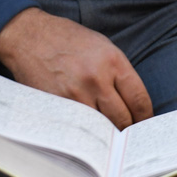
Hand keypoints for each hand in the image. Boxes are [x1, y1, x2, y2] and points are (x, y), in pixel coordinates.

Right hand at [0, 7, 153, 128]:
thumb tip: (133, 103)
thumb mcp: (102, 47)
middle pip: (123, 119)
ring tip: (110, 140)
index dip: (145, 118)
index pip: (139, 99)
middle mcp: (97, 78)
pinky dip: (85, 135)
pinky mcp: (57, 105)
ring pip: (101, 128)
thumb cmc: (68, 41)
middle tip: (128, 137)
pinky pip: (78, 128)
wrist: (30, 37)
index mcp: (113, 61)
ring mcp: (76, 94)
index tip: (144, 125)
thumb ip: (119, 73)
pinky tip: (88, 136)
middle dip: (127, 131)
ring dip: (107, 137)